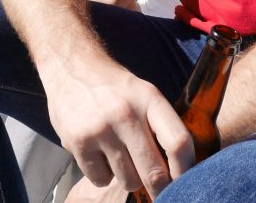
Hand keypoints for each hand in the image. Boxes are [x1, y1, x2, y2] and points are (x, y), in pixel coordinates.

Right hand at [43, 58, 192, 197]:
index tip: (184, 183)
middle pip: (154, 172)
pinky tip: (98, 153)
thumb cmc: (115, 88)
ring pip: (129, 181)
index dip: (185, 170)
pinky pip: (101, 179)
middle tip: (157, 188)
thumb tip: (180, 173)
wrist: (70, 67)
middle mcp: (125, 114)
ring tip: (119, 155)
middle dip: (159, 188)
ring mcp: (100, 129)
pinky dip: (102, 174)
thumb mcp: (144, 94)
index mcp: (149, 99)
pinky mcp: (77, 141)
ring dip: (128, 177)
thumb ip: (162, 127)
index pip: (178, 142)